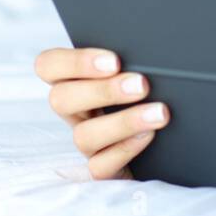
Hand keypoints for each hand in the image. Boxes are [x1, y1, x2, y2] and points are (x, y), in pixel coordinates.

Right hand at [34, 47, 170, 179]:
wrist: (165, 147)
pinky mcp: (103, 169)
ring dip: (123, 122)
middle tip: (141, 85)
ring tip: (159, 113)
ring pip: (83, 136)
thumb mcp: (134, 72)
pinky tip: (149, 135)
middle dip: (102, 91)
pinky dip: (125, 149)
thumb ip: (129, 59)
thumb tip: (148, 46)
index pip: (49, 65)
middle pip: (61, 99)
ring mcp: (88, 142)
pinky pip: (100, 166)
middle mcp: (75, 111)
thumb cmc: (147, 95)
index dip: (75, 62)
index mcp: (75, 81)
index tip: (114, 61)